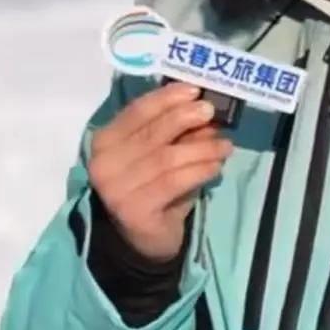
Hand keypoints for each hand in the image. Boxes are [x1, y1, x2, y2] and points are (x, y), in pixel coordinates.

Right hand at [88, 82, 232, 261]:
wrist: (143, 240)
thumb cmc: (153, 187)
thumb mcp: (162, 153)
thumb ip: (176, 132)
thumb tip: (205, 107)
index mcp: (105, 141)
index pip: (136, 111)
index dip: (166, 98)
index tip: (194, 90)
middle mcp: (104, 163)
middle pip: (152, 132)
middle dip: (185, 117)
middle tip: (211, 111)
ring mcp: (116, 189)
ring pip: (167, 157)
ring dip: (202, 148)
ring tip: (225, 145)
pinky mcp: (134, 210)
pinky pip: (173, 181)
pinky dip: (199, 170)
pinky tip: (216, 167)